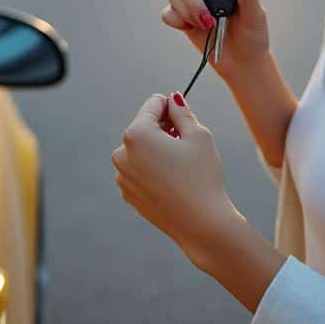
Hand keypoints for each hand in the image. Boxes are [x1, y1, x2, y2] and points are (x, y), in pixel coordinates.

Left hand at [111, 93, 242, 263]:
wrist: (201, 224)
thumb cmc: (202, 176)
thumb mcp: (198, 135)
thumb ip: (182, 112)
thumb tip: (173, 99)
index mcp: (136, 134)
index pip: (153, 104)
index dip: (172, 107)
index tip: (185, 117)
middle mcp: (121, 154)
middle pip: (144, 127)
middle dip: (164, 129)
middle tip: (187, 143)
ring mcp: (122, 176)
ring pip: (142, 150)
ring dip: (158, 149)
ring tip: (182, 164)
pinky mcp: (128, 194)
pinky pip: (140, 170)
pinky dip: (154, 169)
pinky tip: (174, 181)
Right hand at [156, 0, 269, 74]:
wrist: (241, 61)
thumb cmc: (253, 35)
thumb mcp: (257, 16)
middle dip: (192, 1)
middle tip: (209, 19)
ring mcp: (189, 0)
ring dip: (191, 15)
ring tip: (209, 27)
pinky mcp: (179, 17)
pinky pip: (168, 14)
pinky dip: (180, 23)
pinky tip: (193, 29)